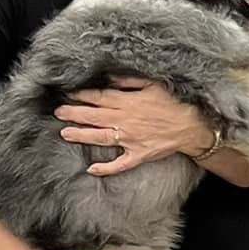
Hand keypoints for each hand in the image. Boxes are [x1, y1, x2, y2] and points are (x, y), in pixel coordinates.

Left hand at [56, 78, 212, 174]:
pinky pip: (120, 164)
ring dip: (81, 136)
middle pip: (94, 117)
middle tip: (58, 112)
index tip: (68, 94)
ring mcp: (130, 140)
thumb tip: (111, 79)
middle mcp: (125, 121)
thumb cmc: (174, 104)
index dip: (82, 95)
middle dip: (74, 114)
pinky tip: (92, 170)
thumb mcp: (153, 85)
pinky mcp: (138, 154)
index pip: (99, 98)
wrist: (191, 127)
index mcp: (128, 102)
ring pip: (100, 138)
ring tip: (65, 133)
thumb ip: (130, 82)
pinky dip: (106, 168)